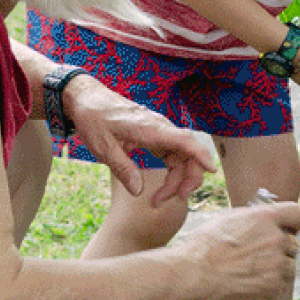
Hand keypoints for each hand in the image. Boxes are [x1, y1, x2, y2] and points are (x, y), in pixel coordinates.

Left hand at [63, 74, 217, 206]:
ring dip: (177, 179)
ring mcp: (159, 131)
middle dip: (187, 178)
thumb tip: (138, 191)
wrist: (87, 99)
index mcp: (150, 128)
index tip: (212, 171)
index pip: (184, 140)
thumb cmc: (93, 119)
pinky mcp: (155, 135)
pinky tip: (162, 185)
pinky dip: (172, 171)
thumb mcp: (102, 147)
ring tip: (159, 199)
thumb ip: (123, 168)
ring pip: (182, 156)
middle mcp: (160, 128)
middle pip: (188, 153)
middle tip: (169, 200)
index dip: (201, 155)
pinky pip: (172, 154)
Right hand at [182, 202, 299, 299]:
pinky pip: (282, 285)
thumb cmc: (204, 245)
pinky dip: (270, 287)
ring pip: (291, 266)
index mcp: (266, 217)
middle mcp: (276, 238)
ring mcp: (277, 263)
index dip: (294, 222)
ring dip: (278, 269)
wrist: (194, 273)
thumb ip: (254, 218)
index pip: (298, 214)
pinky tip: (251, 283)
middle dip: (282, 249)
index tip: (291, 228)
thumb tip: (264, 219)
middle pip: (294, 243)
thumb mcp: (229, 219)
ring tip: (254, 271)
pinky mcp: (273, 285)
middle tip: (262, 255)